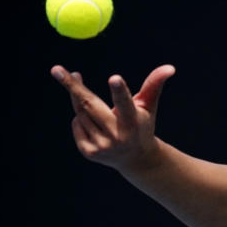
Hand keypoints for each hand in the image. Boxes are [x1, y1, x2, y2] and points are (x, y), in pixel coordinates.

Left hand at [51, 64, 175, 170]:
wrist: (136, 159)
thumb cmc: (142, 125)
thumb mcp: (148, 106)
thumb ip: (154, 85)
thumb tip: (170, 67)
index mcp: (133, 122)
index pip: (126, 104)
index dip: (120, 91)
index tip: (114, 78)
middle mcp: (117, 136)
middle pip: (90, 106)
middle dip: (73, 87)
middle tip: (57, 69)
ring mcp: (101, 146)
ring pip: (80, 113)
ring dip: (78, 98)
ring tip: (83, 90)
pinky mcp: (89, 152)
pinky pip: (76, 124)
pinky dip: (80, 118)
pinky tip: (93, 122)